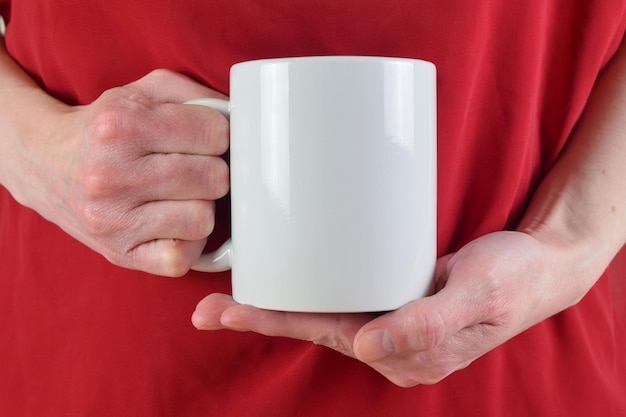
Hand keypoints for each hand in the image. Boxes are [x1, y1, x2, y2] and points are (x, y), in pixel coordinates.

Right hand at [12, 70, 228, 275]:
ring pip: (203, 219)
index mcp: (122, 125)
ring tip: (179, 195)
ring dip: (201, 207)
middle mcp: (112, 174)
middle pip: (214, 179)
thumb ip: (194, 95)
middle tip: (193, 168)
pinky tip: (173, 223)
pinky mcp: (119, 254)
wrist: (44, 162)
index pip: (215, 135)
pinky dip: (187, 242)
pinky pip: (181, 259)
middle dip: (213, 170)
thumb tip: (239, 118)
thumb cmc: (106, 127)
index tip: (206, 139)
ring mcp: (113, 219)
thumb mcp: (143, 92)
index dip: (219, 136)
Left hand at [192, 231, 595, 385]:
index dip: (276, 323)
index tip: (229, 312)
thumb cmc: (512, 281)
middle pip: (313, 325)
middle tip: (207, 307)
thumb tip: (369, 348)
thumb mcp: (478, 299)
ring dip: (280, 302)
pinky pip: (344, 293)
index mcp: (405, 350)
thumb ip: (428, 326)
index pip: (327, 335)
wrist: (537, 267)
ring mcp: (391, 318)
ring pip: (324, 311)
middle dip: (261, 316)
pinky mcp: (396, 295)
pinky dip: (311, 285)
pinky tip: (291, 275)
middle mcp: (390, 340)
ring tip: (234, 291)